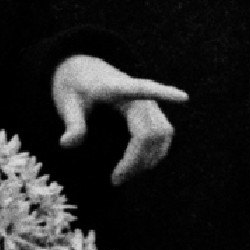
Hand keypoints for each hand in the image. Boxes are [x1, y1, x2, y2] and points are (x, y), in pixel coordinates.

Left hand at [53, 57, 184, 184]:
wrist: (81, 69)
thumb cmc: (73, 85)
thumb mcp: (65, 102)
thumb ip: (71, 122)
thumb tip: (68, 144)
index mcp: (117, 88)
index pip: (144, 88)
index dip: (164, 92)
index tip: (183, 96)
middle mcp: (139, 96)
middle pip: (150, 131)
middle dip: (138, 160)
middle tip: (115, 180)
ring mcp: (149, 104)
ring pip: (162, 134)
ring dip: (149, 159)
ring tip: (125, 175)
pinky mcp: (152, 112)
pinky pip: (163, 134)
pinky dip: (155, 152)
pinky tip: (139, 166)